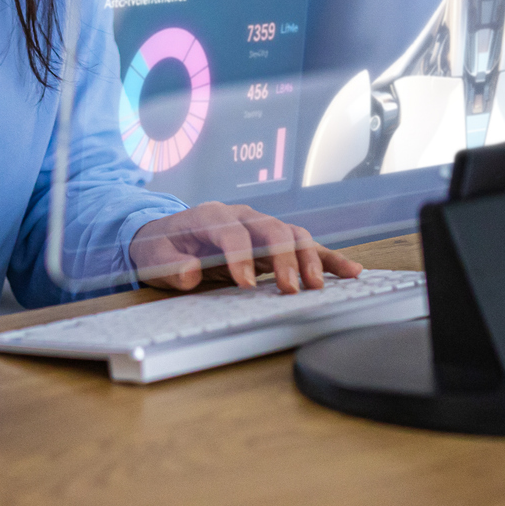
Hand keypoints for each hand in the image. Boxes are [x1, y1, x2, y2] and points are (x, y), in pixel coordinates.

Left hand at [130, 203, 363, 293]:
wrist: (166, 236)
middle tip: (290, 290)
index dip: (240, 257)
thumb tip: (191, 272)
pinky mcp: (273, 242)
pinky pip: (305, 246)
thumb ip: (172, 267)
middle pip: (271, 229)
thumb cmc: (162, 248)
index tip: (245, 284)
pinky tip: (350, 271)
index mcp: (210, 216)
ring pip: (294, 235)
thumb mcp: (155, 259)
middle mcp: (241, 215)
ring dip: (310, 258)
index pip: (232, 232)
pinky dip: (327, 258)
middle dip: (284, 259)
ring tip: (320, 285)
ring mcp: (260, 226)